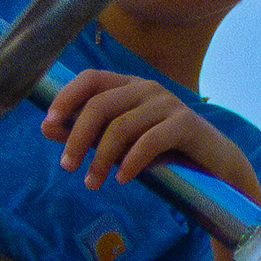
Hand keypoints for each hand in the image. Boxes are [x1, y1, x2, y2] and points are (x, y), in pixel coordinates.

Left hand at [43, 70, 253, 195]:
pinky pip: (149, 140)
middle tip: (67, 167)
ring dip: (102, 158)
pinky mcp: (186, 124)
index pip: (91, 78)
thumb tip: (47, 128)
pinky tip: (122, 179)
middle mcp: (147, 88)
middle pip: (100, 104)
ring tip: (92, 183)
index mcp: (129, 86)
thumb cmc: (161, 151)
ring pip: (121, 126)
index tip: (48, 124)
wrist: (214, 165)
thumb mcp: (119, 144)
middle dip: (78, 137)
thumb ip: (86, 134)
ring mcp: (168, 103)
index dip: (66, 97)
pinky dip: (131, 161)